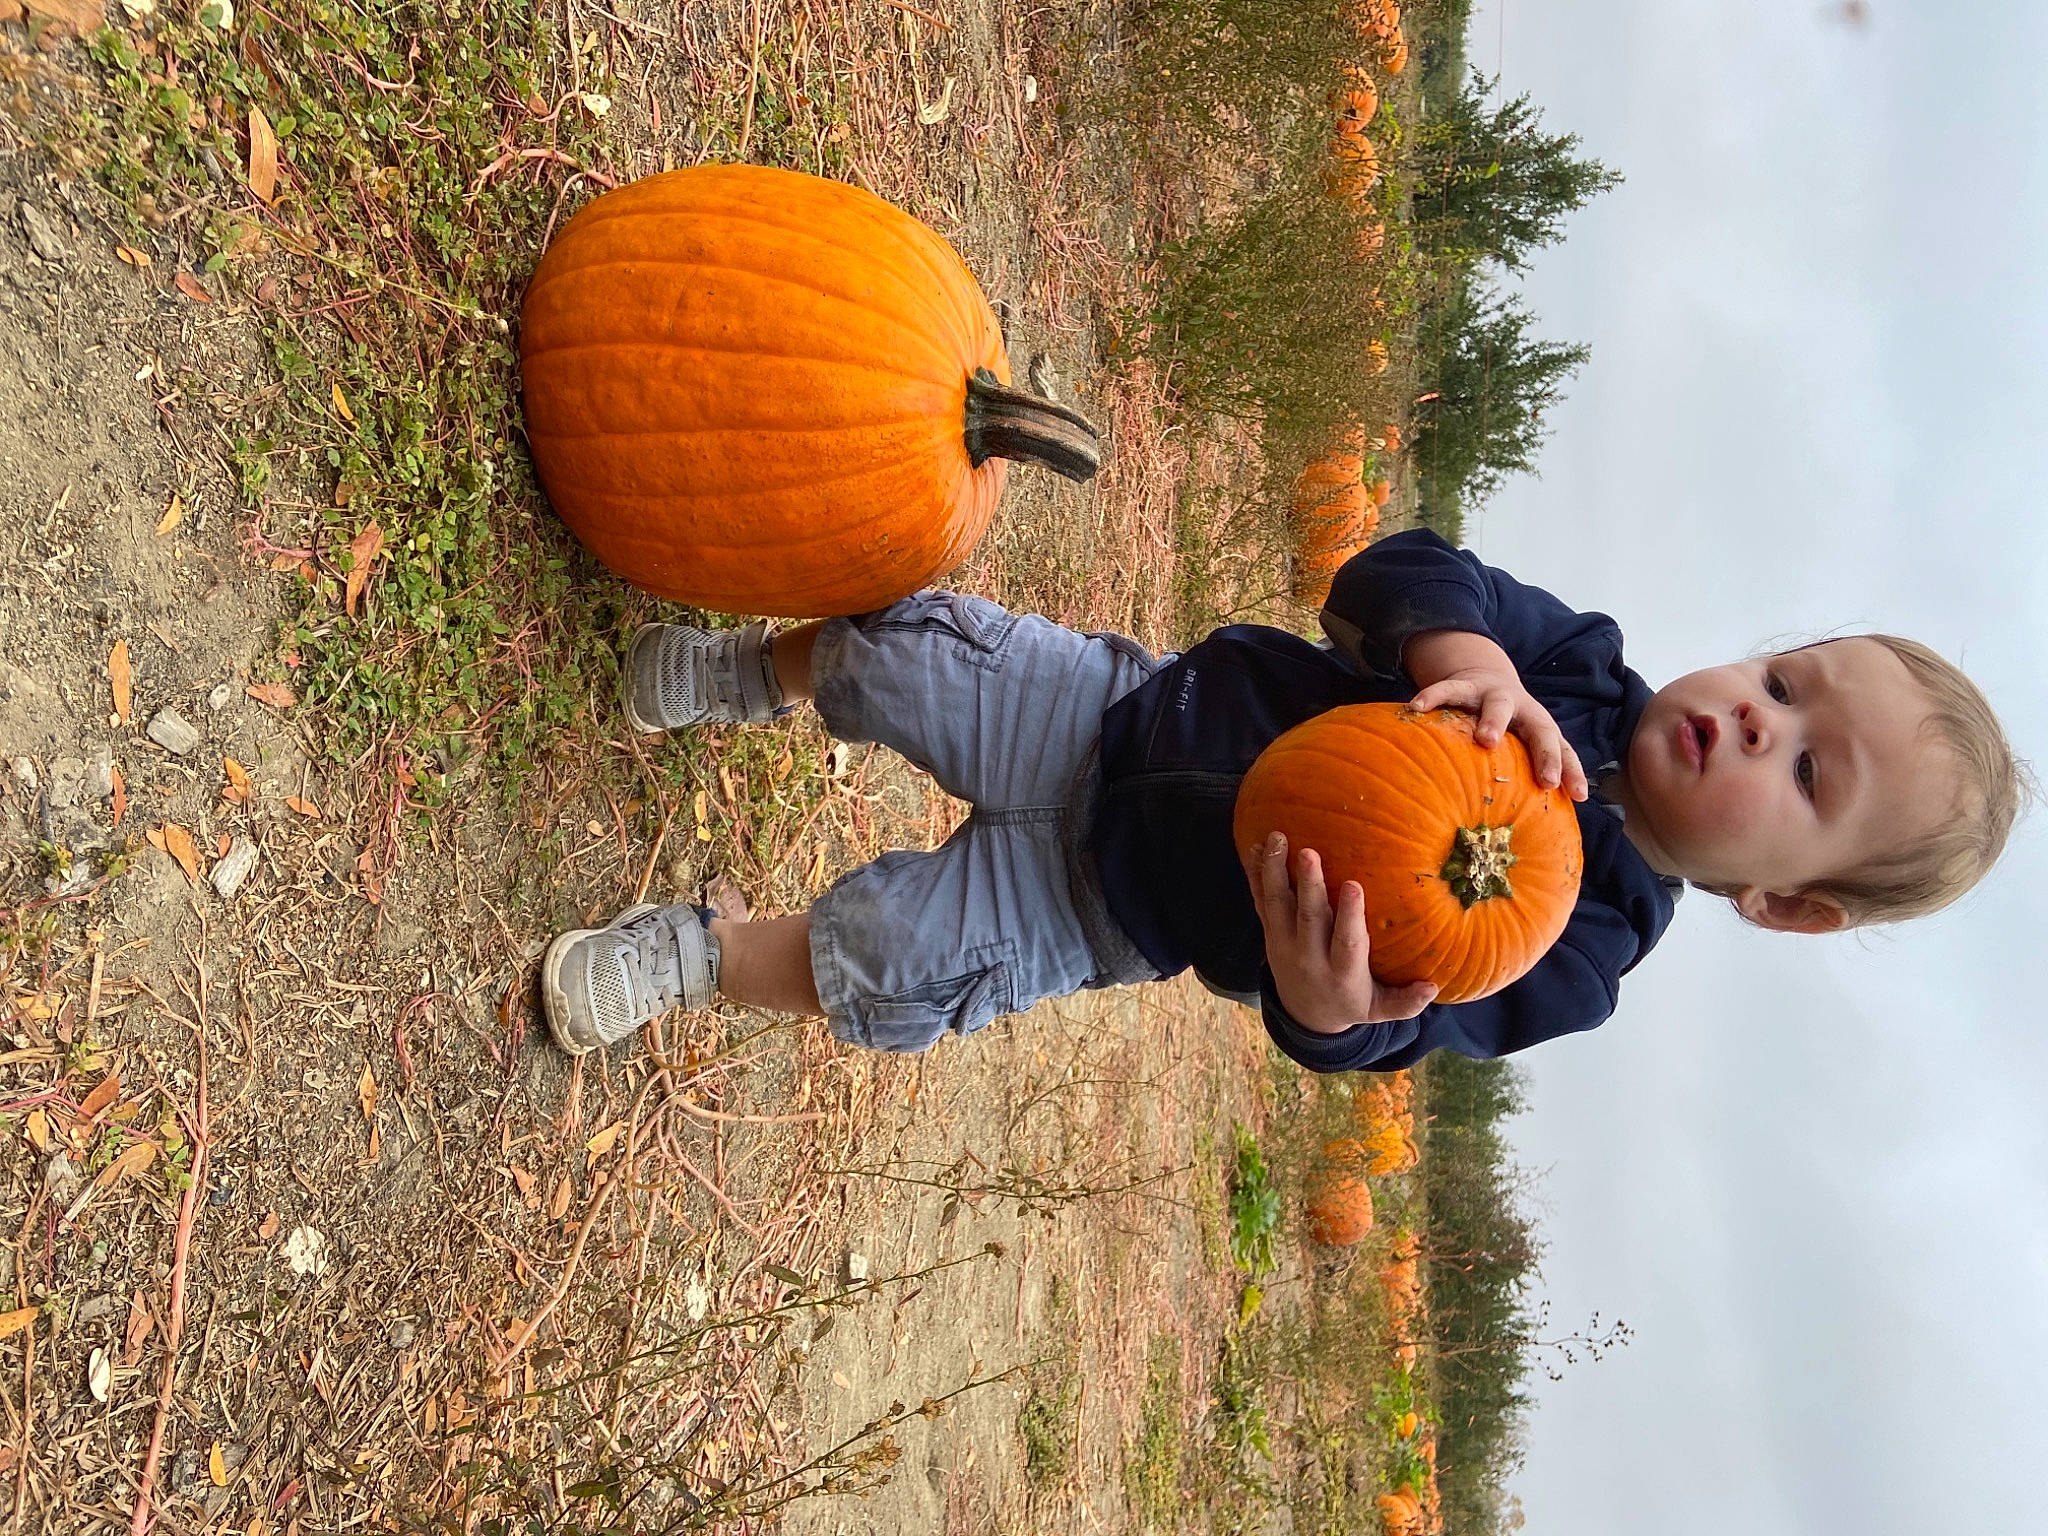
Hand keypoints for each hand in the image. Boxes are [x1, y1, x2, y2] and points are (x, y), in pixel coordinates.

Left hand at [1244, 833, 1437, 1034]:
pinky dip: (1256, 875)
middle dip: (1308, 884)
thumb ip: (1406, 1002)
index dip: (1350, 915)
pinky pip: (1261, 902)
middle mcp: (1309, 957)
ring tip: (1276, 837)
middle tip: (1307, 852)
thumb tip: (1434, 987)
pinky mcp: (1270, 934)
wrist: (1305, 1017)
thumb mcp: (1379, 1010)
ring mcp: (1284, 945)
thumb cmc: (1351, 1003)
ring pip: (1278, 905)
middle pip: (1308, 917)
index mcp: (1342, 972)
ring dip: (1275, 871)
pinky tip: (1253, 847)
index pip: (1346, 941)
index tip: (1354, 885)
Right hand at [1406, 665, 1588, 801]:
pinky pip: (1448, 690)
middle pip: (1540, 727)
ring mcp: (1493, 695)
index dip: (1571, 771)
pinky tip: (1416, 709)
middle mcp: (1522, 709)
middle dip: (1545, 752)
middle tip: (1546, 780)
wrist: (1484, 675)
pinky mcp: (1464, 685)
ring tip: (1485, 739)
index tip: (1579, 796)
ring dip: (1495, 721)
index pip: (1561, 749)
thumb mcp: (1521, 743)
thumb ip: (1527, 773)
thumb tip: (1535, 826)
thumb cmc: (1505, 726)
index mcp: (1539, 726)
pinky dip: (1433, 697)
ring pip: (1498, 705)